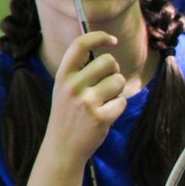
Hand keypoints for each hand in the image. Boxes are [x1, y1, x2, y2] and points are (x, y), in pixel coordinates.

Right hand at [47, 32, 126, 163]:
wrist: (62, 148)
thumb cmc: (68, 115)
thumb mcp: (64, 89)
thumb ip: (80, 71)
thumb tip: (105, 50)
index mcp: (63, 76)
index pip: (80, 45)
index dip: (99, 37)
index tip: (113, 40)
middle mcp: (72, 86)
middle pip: (109, 61)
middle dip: (114, 71)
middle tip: (106, 85)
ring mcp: (86, 102)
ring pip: (119, 81)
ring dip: (117, 91)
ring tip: (104, 102)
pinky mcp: (100, 117)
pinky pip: (122, 102)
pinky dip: (118, 108)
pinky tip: (105, 116)